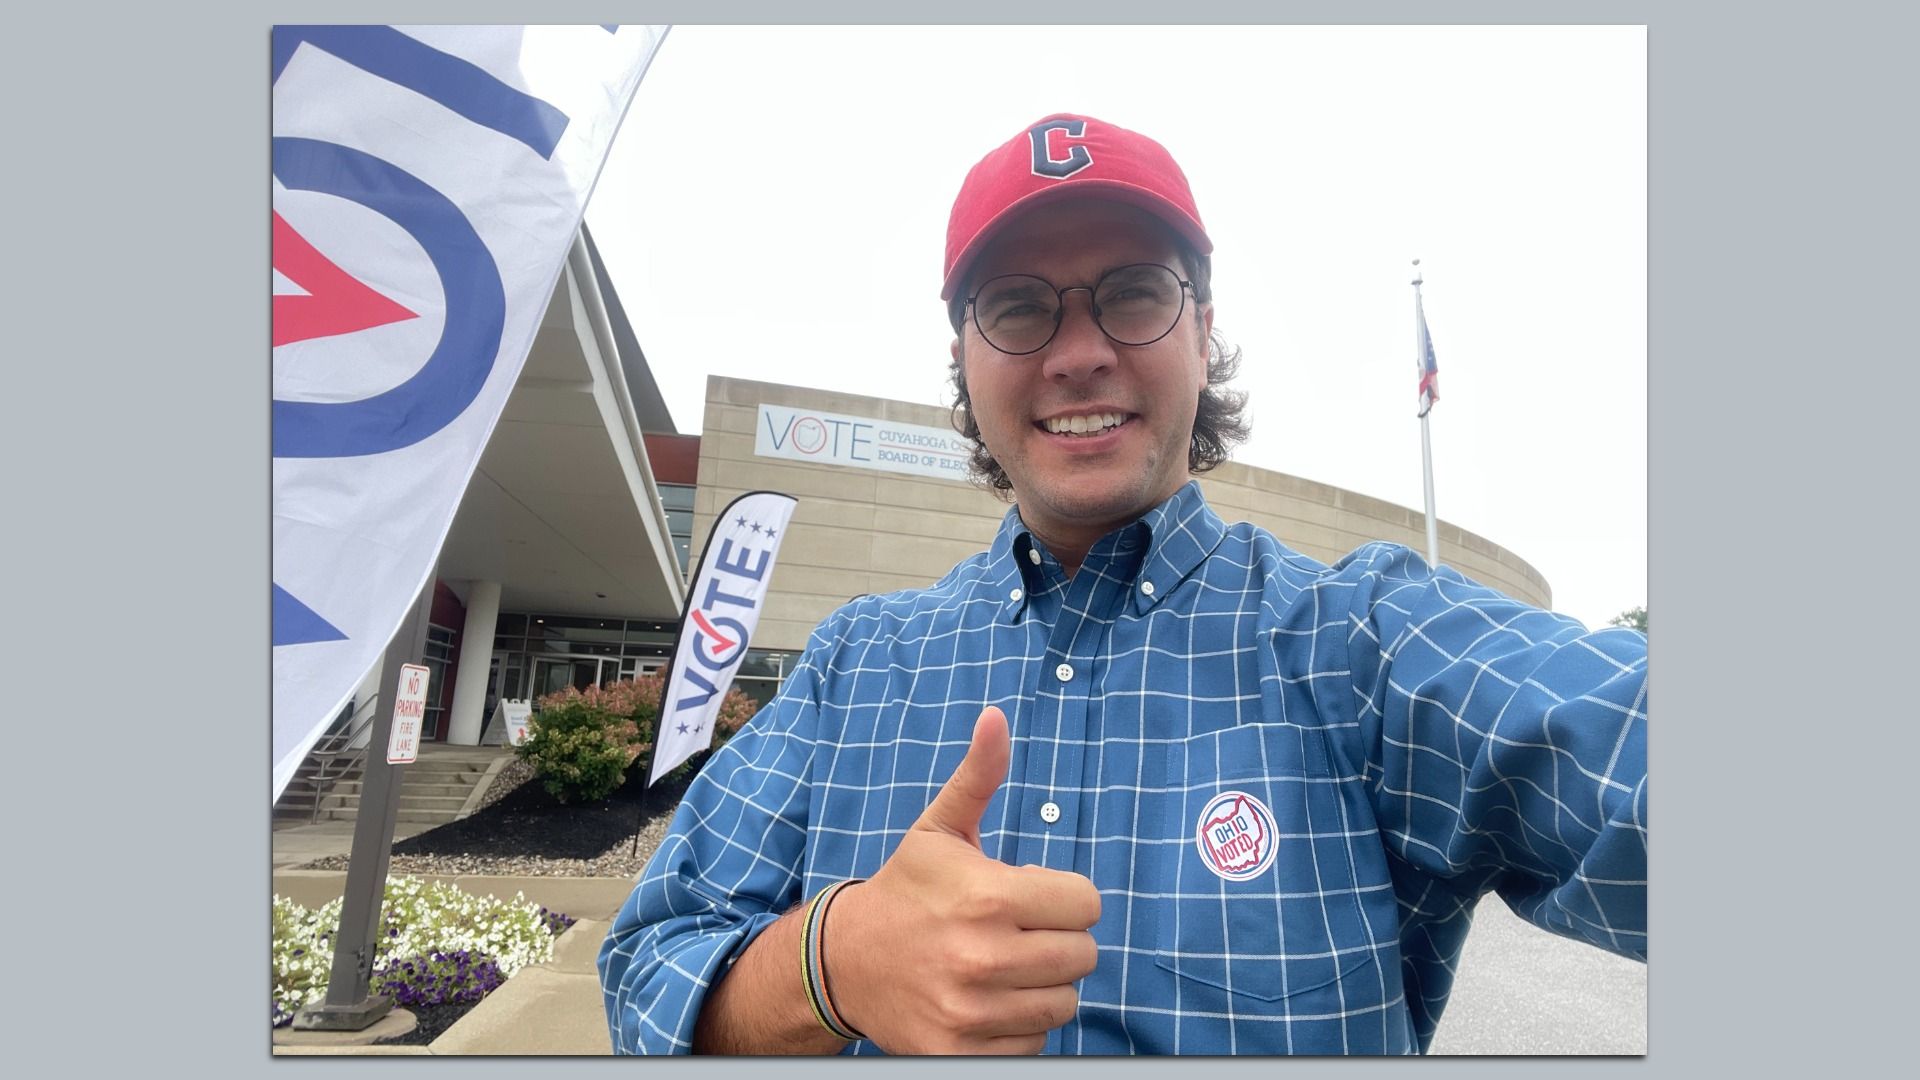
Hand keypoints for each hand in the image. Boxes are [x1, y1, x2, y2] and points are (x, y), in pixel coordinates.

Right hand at [825, 707, 1100, 1053]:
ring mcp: (972, 1011)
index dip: (1063, 897)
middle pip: (1083, 956)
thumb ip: (978, 776)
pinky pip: (1033, 1045)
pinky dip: (1017, 1027)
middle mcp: (983, 958)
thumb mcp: (939, 830)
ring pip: (1063, 1003)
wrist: (844, 962)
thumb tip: (996, 717)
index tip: (1030, 895)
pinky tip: (987, 1001)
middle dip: (1056, 940)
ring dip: (1041, 985)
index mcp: (988, 898)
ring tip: (1002, 966)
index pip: (1088, 905)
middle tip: (1015, 932)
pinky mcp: (961, 1051)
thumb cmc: (906, 891)